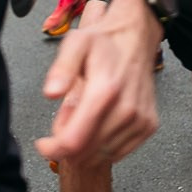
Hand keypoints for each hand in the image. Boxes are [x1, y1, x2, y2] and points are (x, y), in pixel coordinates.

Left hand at [38, 0, 160, 165]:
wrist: (137, 36)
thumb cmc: (105, 42)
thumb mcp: (76, 44)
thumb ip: (62, 69)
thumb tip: (51, 93)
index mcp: (105, 91)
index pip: (74, 141)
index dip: (53, 149)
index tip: (43, 144)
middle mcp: (126, 110)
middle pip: (86, 153)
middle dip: (68, 143)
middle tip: (67, 117)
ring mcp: (139, 120)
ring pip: (102, 156)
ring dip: (86, 145)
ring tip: (84, 115)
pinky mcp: (148, 126)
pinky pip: (119, 153)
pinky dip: (104, 147)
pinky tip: (99, 124)